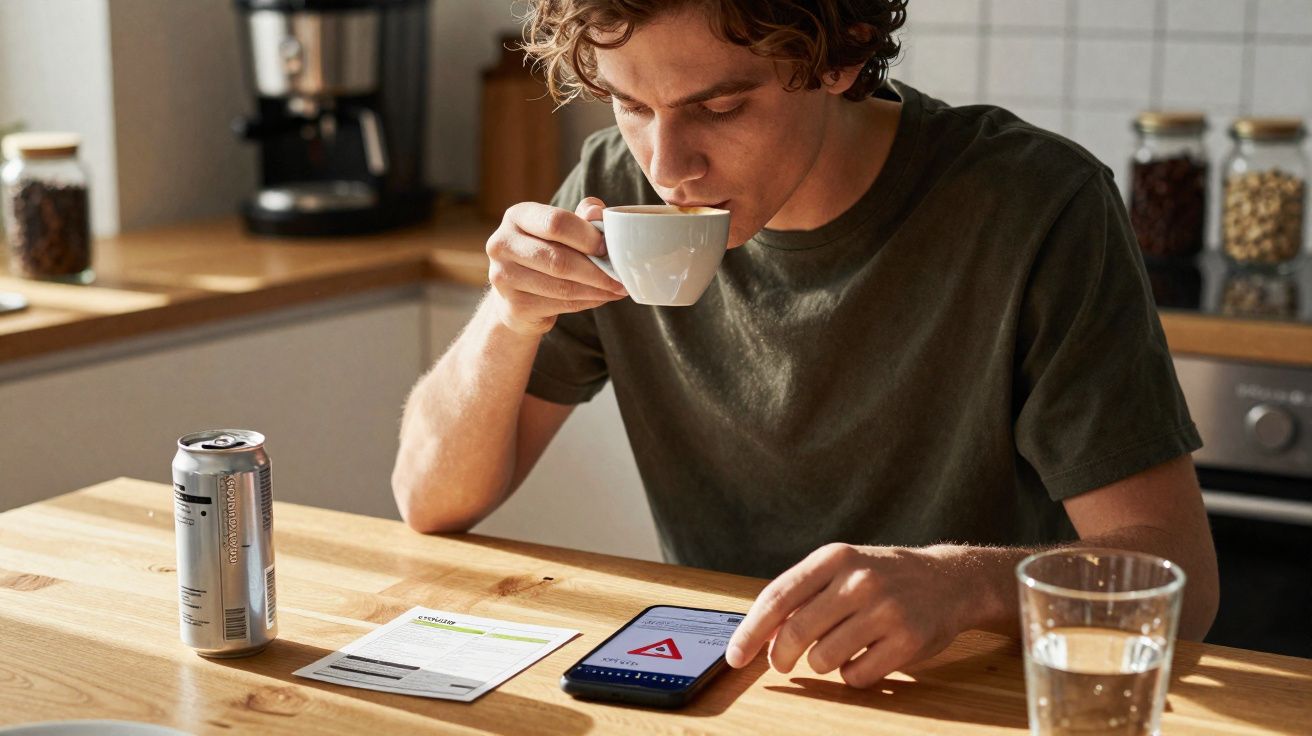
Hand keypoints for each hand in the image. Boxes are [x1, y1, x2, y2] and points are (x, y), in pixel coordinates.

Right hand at [485, 197, 626, 335]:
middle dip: (596, 269)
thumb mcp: (561, 230)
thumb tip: (596, 212)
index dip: (587, 236)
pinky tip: (601, 297)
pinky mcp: (514, 306)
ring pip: (562, 286)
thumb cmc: (545, 252)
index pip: (556, 222)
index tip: (609, 247)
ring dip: (596, 289)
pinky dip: (587, 302)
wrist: (516, 294)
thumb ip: (581, 218)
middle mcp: (502, 244)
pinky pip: (560, 305)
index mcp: (516, 216)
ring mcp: (503, 277)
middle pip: (558, 259)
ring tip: (617, 288)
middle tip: (621, 275)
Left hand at [724, 543, 973, 687]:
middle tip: (781, 663)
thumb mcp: (842, 568)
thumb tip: (762, 638)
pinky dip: (852, 675)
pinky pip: (856, 676)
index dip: (750, 632)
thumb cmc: (883, 576)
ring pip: (823, 658)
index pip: (777, 599)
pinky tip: (865, 657)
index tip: (735, 656)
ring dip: (822, 663)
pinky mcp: (907, 641)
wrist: (948, 580)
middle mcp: (858, 580)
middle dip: (780, 656)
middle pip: (795, 633)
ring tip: (840, 647)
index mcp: (834, 557)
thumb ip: (802, 595)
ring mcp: (885, 610)